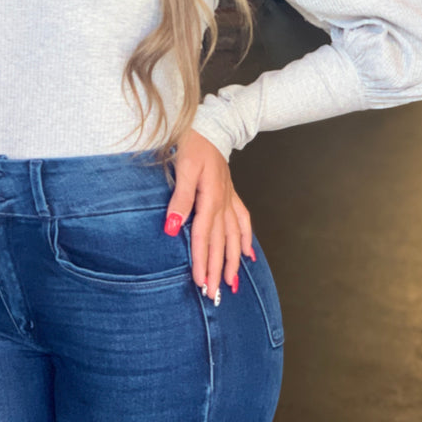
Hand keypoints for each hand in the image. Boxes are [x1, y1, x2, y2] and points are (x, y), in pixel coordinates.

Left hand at [164, 129, 252, 300]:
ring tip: (232, 283)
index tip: (200, 282)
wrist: (210, 126)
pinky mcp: (230, 194)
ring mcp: (229, 199)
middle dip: (218, 270)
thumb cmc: (194, 145)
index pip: (205, 237)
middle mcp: (223, 203)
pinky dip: (246, 238)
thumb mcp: (182, 169)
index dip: (202, 261)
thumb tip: (173, 228)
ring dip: (233, 261)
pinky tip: (248, 253)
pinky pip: (242, 220)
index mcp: (210, 199)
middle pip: (221, 243)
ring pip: (234, 236)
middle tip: (214, 294)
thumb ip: (179, 200)